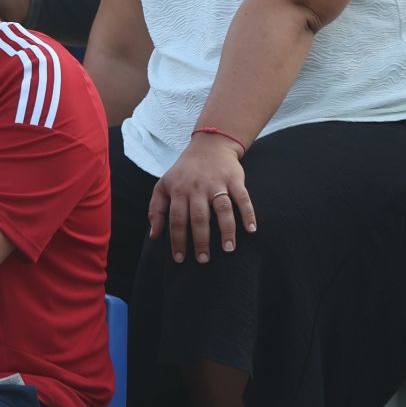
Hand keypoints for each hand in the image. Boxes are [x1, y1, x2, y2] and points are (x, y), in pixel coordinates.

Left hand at [149, 133, 257, 263]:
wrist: (208, 146)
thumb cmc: (183, 172)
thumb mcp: (163, 186)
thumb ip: (156, 210)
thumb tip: (154, 236)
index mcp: (178, 191)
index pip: (176, 219)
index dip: (177, 240)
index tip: (179, 259)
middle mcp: (197, 188)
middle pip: (198, 217)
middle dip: (200, 240)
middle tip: (203, 260)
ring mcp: (217, 184)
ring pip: (222, 209)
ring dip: (226, 230)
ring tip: (228, 249)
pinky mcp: (234, 180)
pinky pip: (243, 198)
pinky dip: (248, 213)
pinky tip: (251, 230)